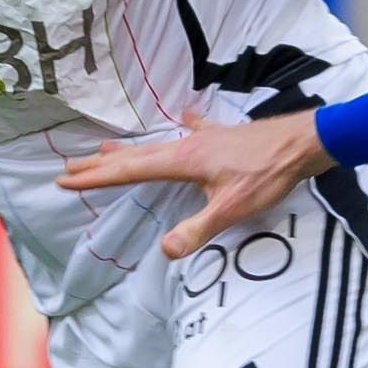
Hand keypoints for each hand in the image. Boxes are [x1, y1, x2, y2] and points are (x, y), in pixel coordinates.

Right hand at [57, 111, 332, 259]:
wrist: (302, 143)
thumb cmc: (268, 175)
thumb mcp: (232, 209)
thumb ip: (198, 230)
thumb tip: (165, 252)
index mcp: (183, 161)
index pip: (130, 171)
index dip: (96, 178)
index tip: (65, 180)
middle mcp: (187, 146)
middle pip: (136, 156)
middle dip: (101, 164)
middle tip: (69, 168)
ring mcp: (205, 138)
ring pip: (157, 145)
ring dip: (130, 149)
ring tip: (105, 148)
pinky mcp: (224, 137)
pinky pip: (194, 131)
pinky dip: (183, 126)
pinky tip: (183, 115)